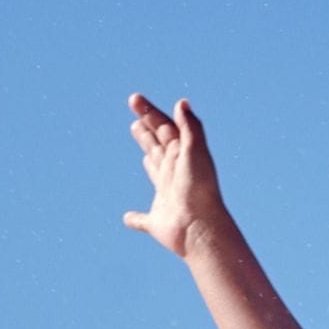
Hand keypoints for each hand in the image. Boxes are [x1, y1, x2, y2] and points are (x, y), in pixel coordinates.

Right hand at [124, 93, 225, 258]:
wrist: (200, 229)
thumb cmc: (199, 189)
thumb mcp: (195, 151)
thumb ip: (189, 126)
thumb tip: (182, 103)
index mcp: (181, 156)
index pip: (164, 128)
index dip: (149, 113)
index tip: (134, 99)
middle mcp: (174, 174)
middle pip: (159, 147)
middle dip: (148, 132)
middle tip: (136, 120)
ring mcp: (166, 197)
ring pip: (155, 174)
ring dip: (149, 162)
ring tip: (143, 154)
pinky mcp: (158, 222)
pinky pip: (143, 221)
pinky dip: (135, 220)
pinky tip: (128, 219)